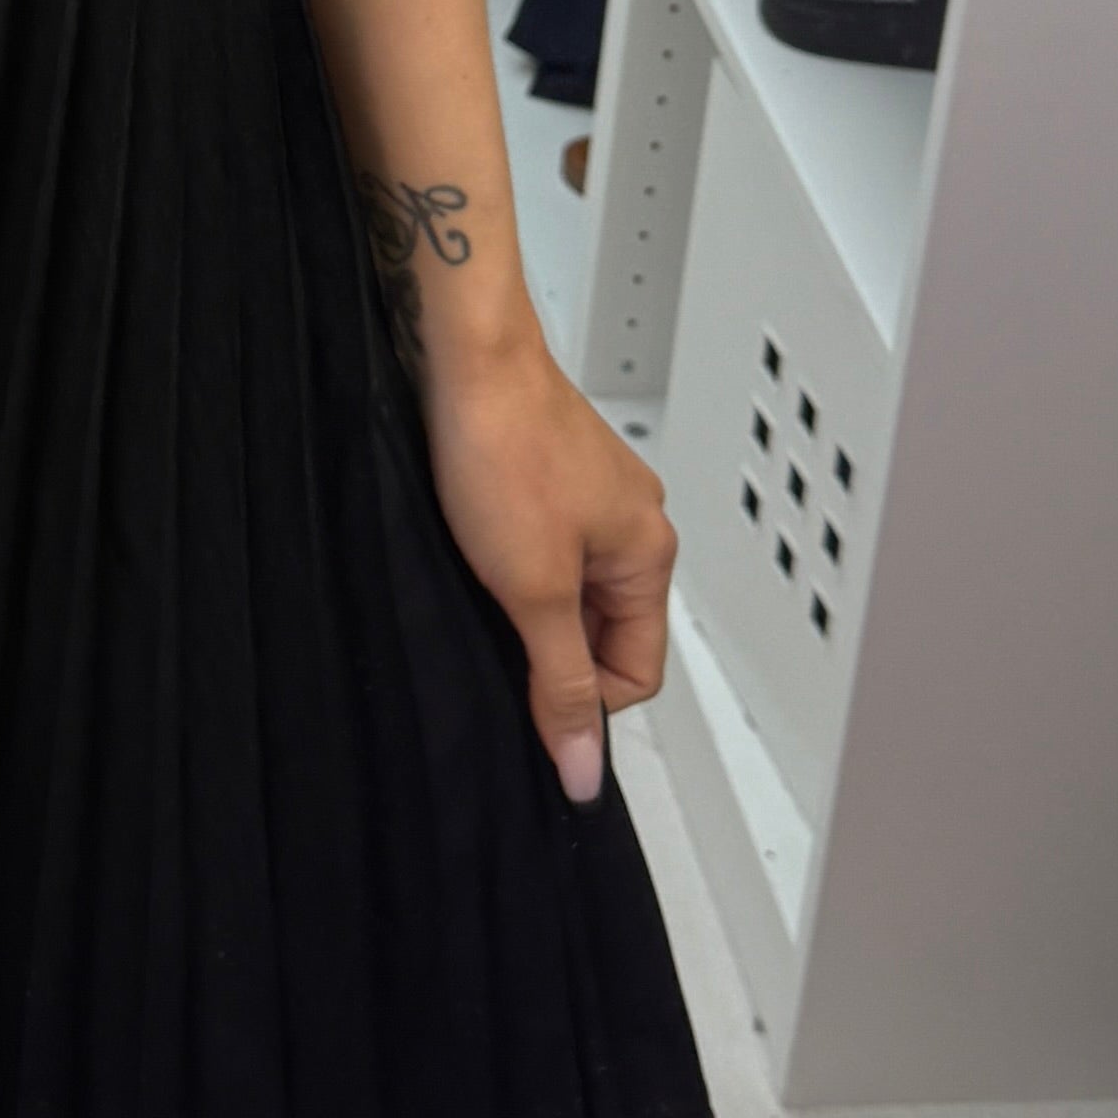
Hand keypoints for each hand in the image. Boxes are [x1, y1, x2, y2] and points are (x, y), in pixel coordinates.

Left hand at [415, 335, 678, 803]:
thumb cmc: (506, 447)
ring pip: (568, 590)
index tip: (528, 701)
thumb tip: (584, 762)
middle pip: (603, 632)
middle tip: (496, 625)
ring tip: (483, 574)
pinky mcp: (553, 475)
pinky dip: (511, 560)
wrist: (467, 355)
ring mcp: (594, 496)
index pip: (636, 674)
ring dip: (525, 601)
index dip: (581, 700)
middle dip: (548, 645)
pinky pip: (544, 547)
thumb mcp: (532, 590)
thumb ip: (561, 681)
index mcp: (651, 555)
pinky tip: (474, 543)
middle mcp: (634, 524)